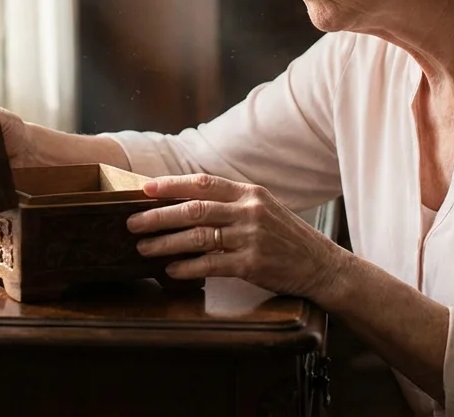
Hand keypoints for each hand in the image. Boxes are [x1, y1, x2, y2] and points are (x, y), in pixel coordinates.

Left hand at [127, 174, 345, 299]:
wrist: (321, 265)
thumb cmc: (286, 237)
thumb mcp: (263, 208)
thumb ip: (231, 203)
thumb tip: (188, 201)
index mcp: (249, 193)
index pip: (203, 183)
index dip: (171, 185)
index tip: (145, 189)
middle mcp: (249, 211)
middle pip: (194, 209)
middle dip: (158, 216)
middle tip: (132, 223)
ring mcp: (251, 238)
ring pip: (197, 237)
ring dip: (166, 243)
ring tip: (144, 248)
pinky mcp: (252, 264)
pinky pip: (210, 264)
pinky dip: (187, 268)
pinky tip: (171, 270)